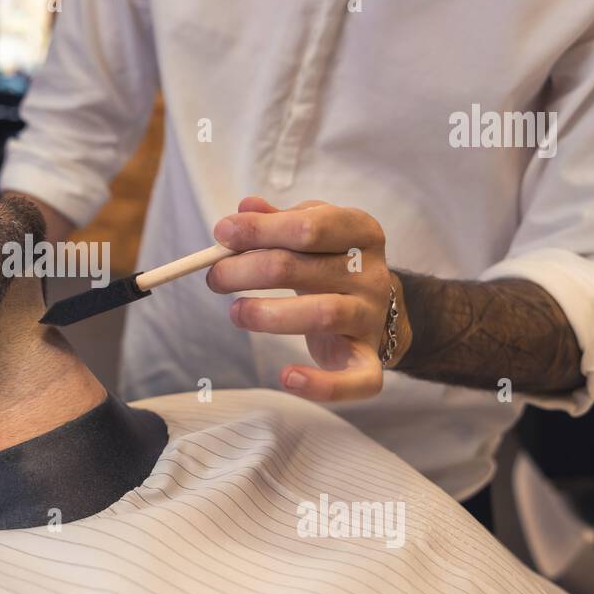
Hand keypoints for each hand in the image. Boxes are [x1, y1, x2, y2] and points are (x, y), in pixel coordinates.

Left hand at [207, 197, 407, 401]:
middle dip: (246, 270)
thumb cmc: (331, 263)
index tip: (222, 234)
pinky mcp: (370, 362)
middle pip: (300, 268)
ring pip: (322, 314)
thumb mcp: (312, 231)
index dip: (260, 230)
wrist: (378, 309)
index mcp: (360, 232)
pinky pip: (355, 380)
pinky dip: (320, 384)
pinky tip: (286, 377)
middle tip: (215, 277)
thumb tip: (245, 209)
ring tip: (236, 312)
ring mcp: (372, 318)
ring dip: (267, 315)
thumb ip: (278, 219)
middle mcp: (371, 274)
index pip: (309, 226)